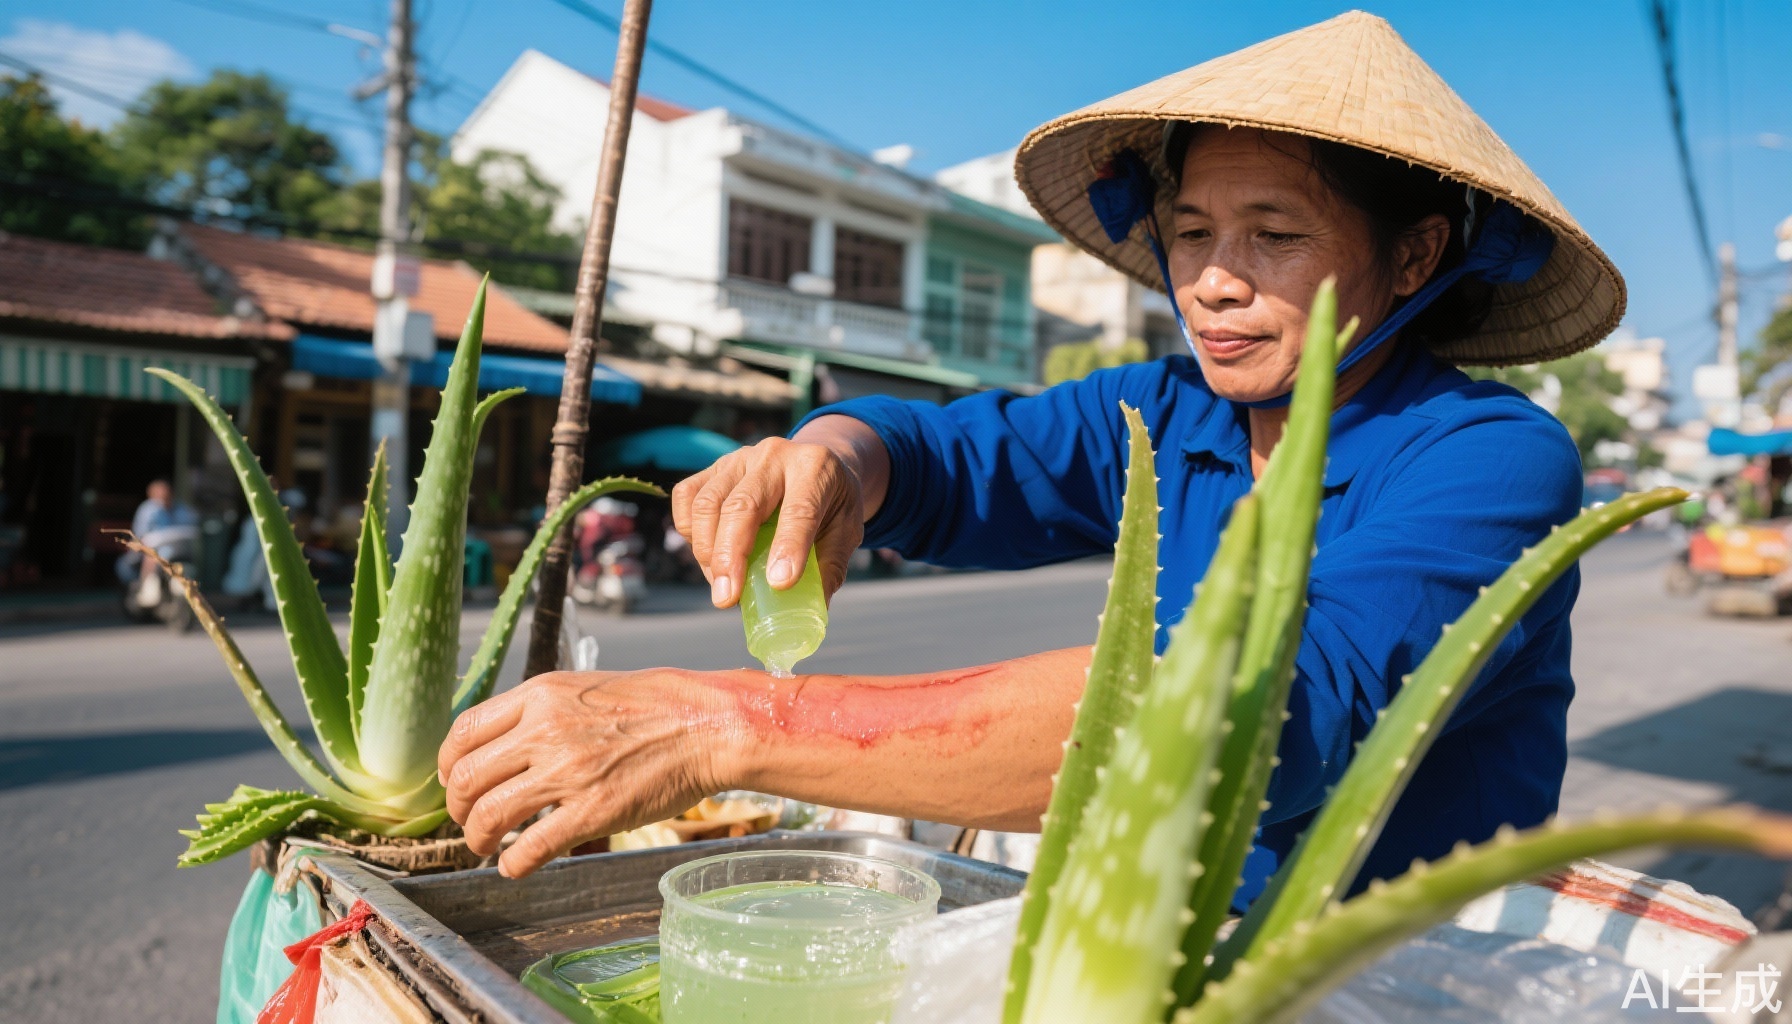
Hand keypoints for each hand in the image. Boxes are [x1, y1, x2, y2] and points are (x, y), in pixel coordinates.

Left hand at [438, 669, 736, 877]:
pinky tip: (517, 867)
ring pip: (489, 815)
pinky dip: (513, 865)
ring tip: (487, 846)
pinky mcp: (591, 811)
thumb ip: (543, 709)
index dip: (449, 765)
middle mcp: (545, 730)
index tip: (456, 782)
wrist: (708, 724)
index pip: (464, 732)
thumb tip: (506, 741)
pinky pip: (530, 848)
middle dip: (459, 808)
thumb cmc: (657, 705)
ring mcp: (567, 772)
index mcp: (541, 695)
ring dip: (479, 839)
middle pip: (467, 778)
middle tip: (470, 822)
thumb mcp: (587, 686)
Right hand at [671, 434, 864, 607]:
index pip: (800, 509)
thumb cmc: (831, 505)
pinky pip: (688, 496)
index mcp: (816, 468)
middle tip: (727, 597)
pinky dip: (688, 530)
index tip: (779, 584)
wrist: (816, 466)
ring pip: (708, 503)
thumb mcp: (845, 531)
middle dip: (731, 555)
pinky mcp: (715, 467)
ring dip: (708, 551)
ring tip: (721, 585)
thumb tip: (811, 612)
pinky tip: (707, 555)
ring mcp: (740, 458)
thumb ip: (830, 567)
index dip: (788, 547)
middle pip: (743, 505)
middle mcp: (775, 456)